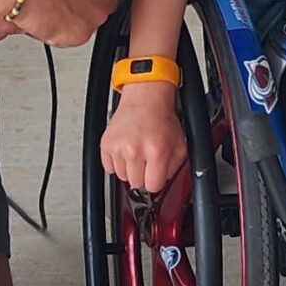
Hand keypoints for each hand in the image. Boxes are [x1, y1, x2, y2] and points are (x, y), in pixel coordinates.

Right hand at [99, 79, 183, 193]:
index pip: (153, 186)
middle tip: (146, 160)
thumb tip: (163, 182)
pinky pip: (108, 168)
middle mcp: (135, 150)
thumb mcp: (179, 144)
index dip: (155, 181)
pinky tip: (125, 151)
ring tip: (136, 152)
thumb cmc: (161, 119)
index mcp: (156, 151)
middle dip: (143, 175)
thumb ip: (173, 168)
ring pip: (121, 177)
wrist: (145, 98)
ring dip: (129, 169)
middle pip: (136, 184)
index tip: (155, 174)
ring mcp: (118, 147)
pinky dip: (116, 163)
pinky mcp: (106, 144)